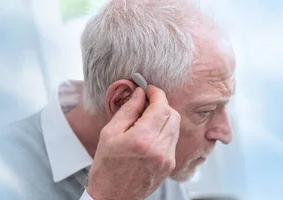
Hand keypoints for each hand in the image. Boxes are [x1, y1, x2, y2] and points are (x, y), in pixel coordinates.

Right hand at [87, 85, 180, 199]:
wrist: (112, 196)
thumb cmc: (106, 166)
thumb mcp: (109, 134)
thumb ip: (127, 111)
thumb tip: (139, 93)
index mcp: (142, 139)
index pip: (160, 106)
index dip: (156, 93)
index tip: (148, 88)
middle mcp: (159, 149)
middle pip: (172, 114)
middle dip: (161, 104)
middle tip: (146, 101)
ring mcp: (167, 158)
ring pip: (175, 126)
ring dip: (164, 117)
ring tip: (146, 118)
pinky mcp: (169, 165)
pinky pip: (172, 140)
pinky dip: (164, 131)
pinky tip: (149, 133)